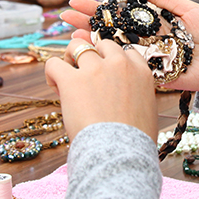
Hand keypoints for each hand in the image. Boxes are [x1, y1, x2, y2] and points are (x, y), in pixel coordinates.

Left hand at [45, 37, 159, 141]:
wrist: (121, 154)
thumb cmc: (134, 142)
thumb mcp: (147, 111)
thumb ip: (136, 94)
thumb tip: (121, 96)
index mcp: (141, 71)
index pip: (125, 51)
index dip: (112, 60)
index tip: (106, 73)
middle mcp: (119, 64)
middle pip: (102, 44)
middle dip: (93, 56)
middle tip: (85, 74)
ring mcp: (95, 69)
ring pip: (77, 46)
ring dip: (70, 57)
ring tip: (66, 76)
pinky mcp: (72, 80)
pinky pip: (54, 63)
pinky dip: (52, 72)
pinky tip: (55, 85)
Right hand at [58, 0, 198, 92]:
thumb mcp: (187, 8)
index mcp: (154, 24)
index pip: (120, 14)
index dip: (98, 9)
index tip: (77, 2)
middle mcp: (148, 41)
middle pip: (112, 33)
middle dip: (88, 25)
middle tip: (65, 18)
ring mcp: (150, 59)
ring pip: (117, 53)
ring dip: (93, 46)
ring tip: (72, 37)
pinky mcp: (157, 77)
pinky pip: (133, 72)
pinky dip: (114, 68)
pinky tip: (96, 62)